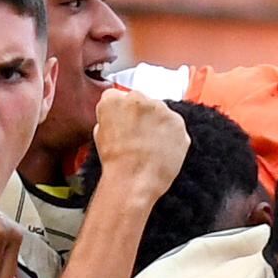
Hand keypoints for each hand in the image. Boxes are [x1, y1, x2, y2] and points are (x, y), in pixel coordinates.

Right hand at [91, 82, 188, 208]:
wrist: (134, 180)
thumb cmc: (116, 162)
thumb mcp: (99, 135)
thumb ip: (109, 118)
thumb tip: (118, 118)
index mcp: (113, 99)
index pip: (118, 97)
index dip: (122, 113)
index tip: (124, 123)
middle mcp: (137, 98)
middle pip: (141, 102)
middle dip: (141, 116)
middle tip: (137, 137)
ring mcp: (160, 108)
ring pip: (159, 112)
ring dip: (156, 124)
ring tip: (149, 146)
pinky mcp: (178, 121)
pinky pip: (174, 125)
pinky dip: (170, 135)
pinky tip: (160, 149)